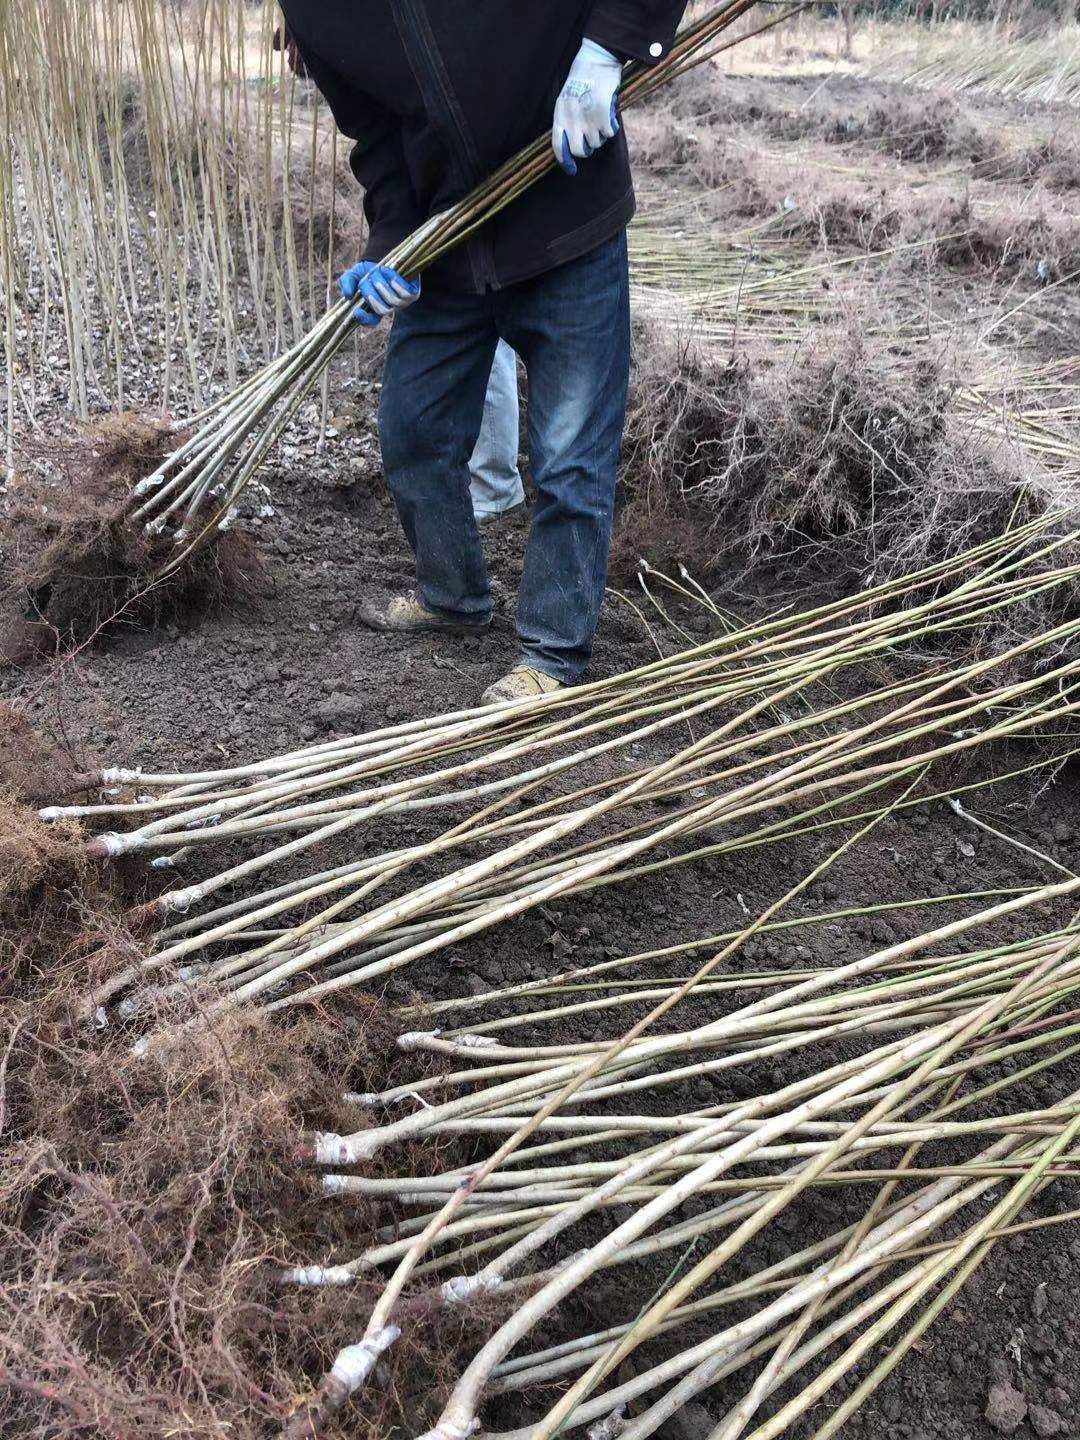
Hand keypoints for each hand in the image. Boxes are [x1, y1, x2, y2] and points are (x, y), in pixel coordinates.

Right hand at [339, 261, 419, 326]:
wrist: (390, 258)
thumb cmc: (370, 269)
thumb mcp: (355, 274)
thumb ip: (347, 282)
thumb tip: (348, 295)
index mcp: (376, 308)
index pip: (371, 321)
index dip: (364, 319)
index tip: (356, 311)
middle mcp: (390, 308)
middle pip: (381, 310)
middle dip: (372, 294)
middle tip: (369, 279)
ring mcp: (402, 303)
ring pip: (392, 301)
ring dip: (383, 284)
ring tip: (379, 270)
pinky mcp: (413, 293)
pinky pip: (405, 293)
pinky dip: (396, 282)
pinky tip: (389, 272)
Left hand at [552, 39, 621, 175]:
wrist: (596, 60)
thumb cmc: (582, 79)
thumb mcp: (566, 99)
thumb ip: (566, 120)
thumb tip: (571, 143)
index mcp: (560, 115)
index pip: (558, 146)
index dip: (565, 161)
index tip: (571, 171)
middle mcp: (572, 119)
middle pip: (580, 151)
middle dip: (587, 150)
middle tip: (592, 141)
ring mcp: (587, 118)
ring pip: (596, 143)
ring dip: (600, 136)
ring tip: (601, 120)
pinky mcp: (603, 114)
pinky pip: (609, 133)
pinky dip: (611, 128)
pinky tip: (610, 116)